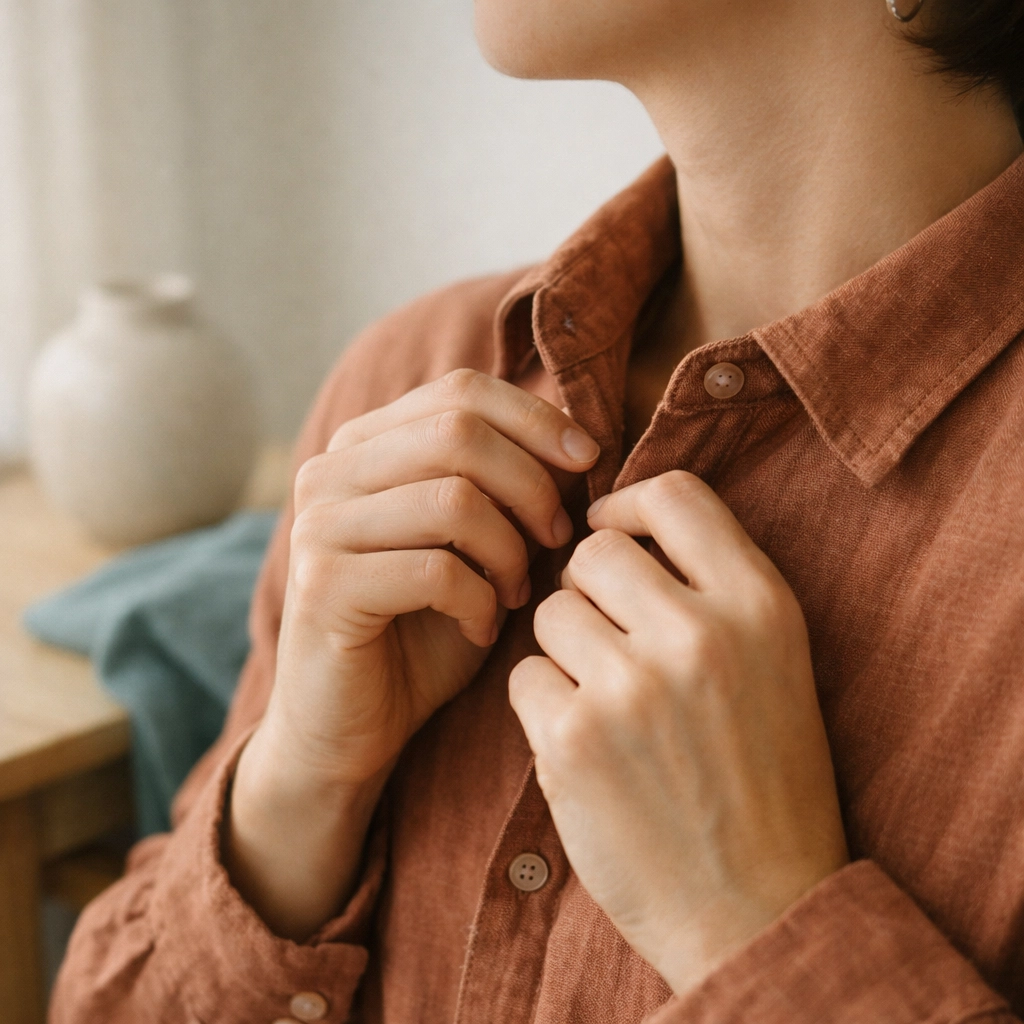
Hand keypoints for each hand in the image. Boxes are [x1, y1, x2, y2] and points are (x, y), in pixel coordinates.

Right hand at [228, 369, 598, 937]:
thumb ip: (509, 486)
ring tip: (517, 592)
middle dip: (531, 485)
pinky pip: (435, 569)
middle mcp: (329, 471)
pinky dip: (480, 602)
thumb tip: (579, 438)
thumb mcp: (477, 544)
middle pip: (459, 431)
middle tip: (555, 538)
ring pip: (453, 498)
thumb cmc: (425, 629)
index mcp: (364, 444)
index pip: (461, 390)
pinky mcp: (322, 585)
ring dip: (509, 550)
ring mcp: (318, 525)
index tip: (587, 460)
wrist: (350, 725)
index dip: (535, 418)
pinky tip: (483, 628)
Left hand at [509, 471, 848, 994]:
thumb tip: (613, 524)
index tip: (613, 533)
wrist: (759, 910)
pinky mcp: (575, 740)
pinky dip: (543, 704)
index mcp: (762, 605)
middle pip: (593, 552)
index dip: (628, 504)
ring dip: (563, 650)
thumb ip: (711, 585)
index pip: (674, 492)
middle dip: (587, 589)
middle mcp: (700, 635)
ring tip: (606, 704)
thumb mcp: (775, 662)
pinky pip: (524, 675)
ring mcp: (634, 687)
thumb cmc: (764, 780)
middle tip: (608, 642)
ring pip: (549, 612)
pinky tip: (585, 747)